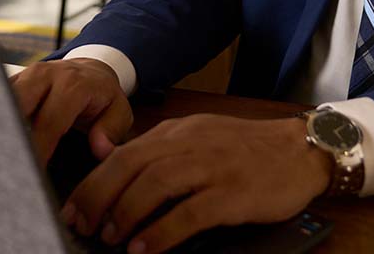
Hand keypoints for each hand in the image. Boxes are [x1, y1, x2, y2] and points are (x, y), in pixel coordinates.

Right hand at [10, 58, 132, 165]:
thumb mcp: (119, 111)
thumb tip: (99, 149)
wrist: (90, 69)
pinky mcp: (12, 78)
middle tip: (6, 167)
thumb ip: (112, 130)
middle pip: (16, 105)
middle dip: (10, 137)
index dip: (38, 149)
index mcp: (72, 84)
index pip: (49, 122)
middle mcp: (45, 74)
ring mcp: (25, 74)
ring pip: (1, 100)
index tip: (32, 173)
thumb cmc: (103, 96)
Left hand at [63, 113, 333, 253]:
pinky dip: (162, 232)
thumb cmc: (246, 150)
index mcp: (177, 132)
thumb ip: (160, 152)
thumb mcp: (198, 139)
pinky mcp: (232, 192)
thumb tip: (113, 167)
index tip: (73, 208)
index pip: (123, 153)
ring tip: (109, 238)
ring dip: (126, 214)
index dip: (93, 182)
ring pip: (155, 185)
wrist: (300, 148)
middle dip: (99, 198)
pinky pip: (189, 212)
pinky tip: (144, 249)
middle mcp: (189, 143)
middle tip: (81, 226)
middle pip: (131, 166)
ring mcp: (212, 166)